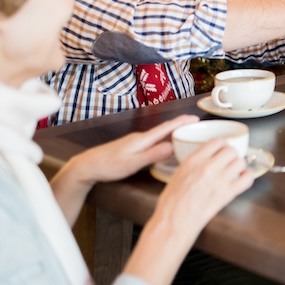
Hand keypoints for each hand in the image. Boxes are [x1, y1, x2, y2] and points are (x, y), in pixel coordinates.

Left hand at [67, 114, 199, 184]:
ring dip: (173, 134)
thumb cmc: (107, 166)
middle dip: (181, 126)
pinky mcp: (132, 147)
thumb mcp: (131, 163)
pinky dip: (164, 141)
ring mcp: (136, 142)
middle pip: (165, 129)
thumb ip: (152, 155)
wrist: (87, 166)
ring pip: (159, 136)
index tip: (196, 118)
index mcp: (142, 140)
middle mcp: (140, 138)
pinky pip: (153, 141)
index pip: (166, 128)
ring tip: (186, 136)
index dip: (181, 122)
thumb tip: (172, 146)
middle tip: (197, 128)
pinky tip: (165, 147)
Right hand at [154, 139, 253, 234]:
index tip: (222, 148)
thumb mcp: (178, 173)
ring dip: (239, 165)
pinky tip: (242, 179)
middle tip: (228, 160)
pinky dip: (247, 177)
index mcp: (194, 161)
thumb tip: (206, 158)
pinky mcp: (228, 194)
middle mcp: (208, 167)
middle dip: (231, 154)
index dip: (222, 144)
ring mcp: (220, 180)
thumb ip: (194, 163)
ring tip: (234, 170)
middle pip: (231, 150)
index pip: (217, 141)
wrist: (175, 221)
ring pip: (240, 162)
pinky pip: (247, 179)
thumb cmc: (172, 202)